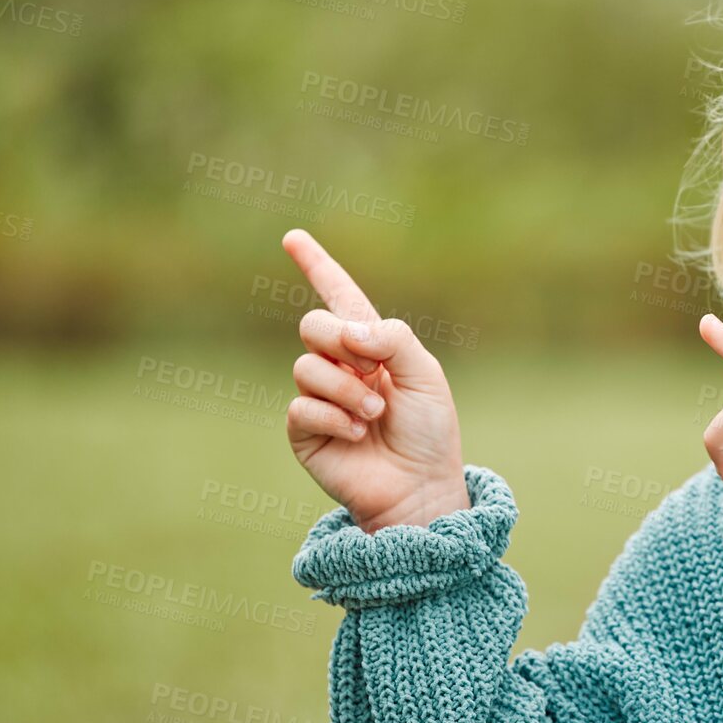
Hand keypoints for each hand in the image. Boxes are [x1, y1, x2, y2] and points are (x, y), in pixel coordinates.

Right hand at [281, 229, 469, 533]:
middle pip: (312, 325)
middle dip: (341, 344)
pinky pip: (301, 406)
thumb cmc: (428, 431)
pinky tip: (356, 434)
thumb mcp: (425, 373)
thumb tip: (348, 330)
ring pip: (307, 367)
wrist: (420, 485)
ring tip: (374, 414)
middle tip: (374, 374)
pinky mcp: (304, 430)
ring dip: (347, 390)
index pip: (338, 296)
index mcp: (371, 344)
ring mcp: (318, 397)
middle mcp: (339, 366)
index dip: (317, 265)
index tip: (293, 237)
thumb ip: (392, 338)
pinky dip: (334, 417)